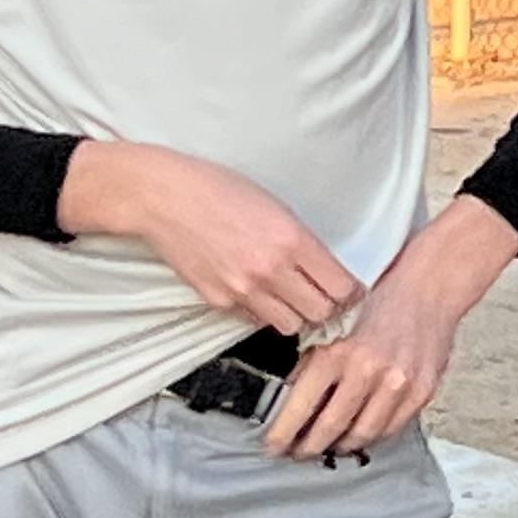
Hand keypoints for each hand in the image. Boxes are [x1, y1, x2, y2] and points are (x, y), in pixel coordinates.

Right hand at [59, 139, 362, 340]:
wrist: (165, 197)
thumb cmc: (221, 191)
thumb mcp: (277, 207)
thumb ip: (304, 243)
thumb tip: (328, 273)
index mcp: (292, 240)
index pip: (342, 288)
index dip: (352, 293)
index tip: (350, 291)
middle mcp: (271, 270)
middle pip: (322, 314)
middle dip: (328, 308)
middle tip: (323, 297)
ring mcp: (243, 290)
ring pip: (291, 325)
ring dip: (296, 315)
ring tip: (291, 298)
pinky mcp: (220, 301)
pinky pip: (256, 321)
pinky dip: (264, 313)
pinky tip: (259, 292)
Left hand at [263, 198, 517, 460]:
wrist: (427, 291)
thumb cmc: (377, 306)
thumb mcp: (332, 328)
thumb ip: (311, 364)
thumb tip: (290, 401)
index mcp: (336, 353)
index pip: (301, 408)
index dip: (284, 435)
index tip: (274, 447)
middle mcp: (366, 372)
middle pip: (330, 428)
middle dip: (310, 447)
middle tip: (299, 453)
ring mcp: (397, 385)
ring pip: (363, 434)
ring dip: (342, 445)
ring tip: (330, 446)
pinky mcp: (421, 392)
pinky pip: (391, 428)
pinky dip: (373, 435)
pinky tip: (361, 433)